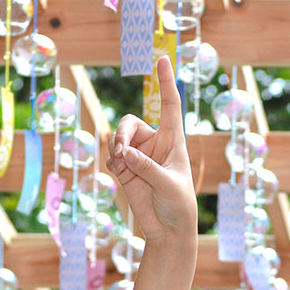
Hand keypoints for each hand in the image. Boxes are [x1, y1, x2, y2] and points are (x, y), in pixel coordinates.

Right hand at [106, 54, 196, 243]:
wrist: (168, 230)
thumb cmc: (178, 204)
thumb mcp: (168, 184)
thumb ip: (147, 168)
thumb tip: (125, 154)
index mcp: (173, 140)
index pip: (170, 105)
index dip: (166, 82)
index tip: (163, 59)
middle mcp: (154, 144)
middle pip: (130, 122)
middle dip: (122, 134)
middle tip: (122, 152)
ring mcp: (138, 156)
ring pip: (118, 139)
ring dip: (115, 149)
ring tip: (122, 165)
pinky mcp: (125, 170)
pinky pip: (111, 157)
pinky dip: (112, 162)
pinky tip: (119, 173)